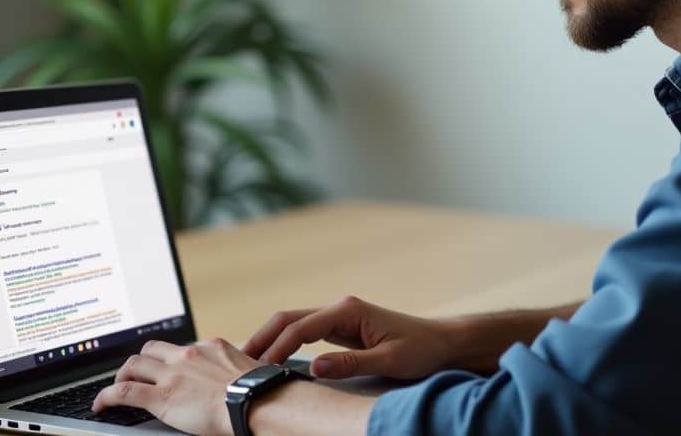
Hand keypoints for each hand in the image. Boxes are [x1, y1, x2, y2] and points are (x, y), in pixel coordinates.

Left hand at [92, 337, 257, 435]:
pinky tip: (101, 404)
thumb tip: (238, 377)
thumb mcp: (248, 369)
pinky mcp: (161, 396)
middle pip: (150, 349)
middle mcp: (187, 355)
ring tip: (116, 388)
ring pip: (133, 365)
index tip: (162, 366)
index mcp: (209, 347)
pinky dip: (107, 397)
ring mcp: (172, 374)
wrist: (256, 401)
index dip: (165, 358)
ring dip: (122, 376)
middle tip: (134, 375)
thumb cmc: (260, 391)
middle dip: (139, 362)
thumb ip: (233, 368)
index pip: (178, 348)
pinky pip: (124, 391)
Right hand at [243, 295, 454, 379]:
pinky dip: (285, 344)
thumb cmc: (421, 350)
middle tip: (237, 362)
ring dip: (270, 340)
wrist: (442, 343)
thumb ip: (351, 364)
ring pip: (294, 324)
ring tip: (248, 363)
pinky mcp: (341, 329)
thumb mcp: (389, 359)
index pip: (301, 328)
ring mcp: (339, 318)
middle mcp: (340, 309)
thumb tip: (313, 367)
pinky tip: (273, 360)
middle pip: (289, 318)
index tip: (260, 370)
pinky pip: (305, 334)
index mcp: (348, 310)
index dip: (277, 349)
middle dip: (262, 338)